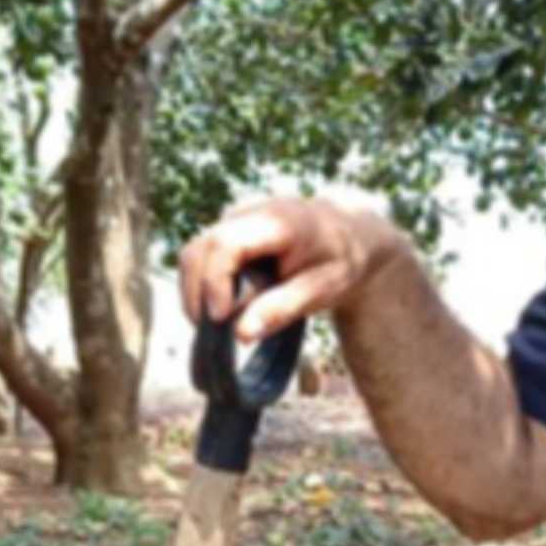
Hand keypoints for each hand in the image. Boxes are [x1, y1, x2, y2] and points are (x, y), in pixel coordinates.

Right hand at [178, 197, 406, 341]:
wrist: (351, 234)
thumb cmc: (341, 263)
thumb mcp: (325, 289)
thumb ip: (284, 308)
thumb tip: (240, 335)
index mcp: (280, 220)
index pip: (226, 245)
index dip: (214, 283)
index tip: (219, 320)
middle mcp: (250, 210)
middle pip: (200, 248)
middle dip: (197, 294)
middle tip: (211, 334)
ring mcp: (236, 216)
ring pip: (195, 251)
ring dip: (196, 291)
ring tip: (218, 324)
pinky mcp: (229, 226)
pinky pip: (202, 254)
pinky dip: (203, 283)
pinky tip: (224, 306)